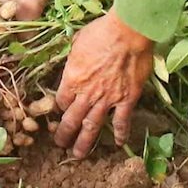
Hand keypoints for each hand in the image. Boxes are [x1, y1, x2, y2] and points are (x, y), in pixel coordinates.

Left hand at [54, 11, 154, 156]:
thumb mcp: (78, 42)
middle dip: (64, 134)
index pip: (61, 101)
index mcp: (71, 79)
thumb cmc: (102, 32)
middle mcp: (87, 93)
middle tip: (60, 145)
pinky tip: (118, 143)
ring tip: (78, 155)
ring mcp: (107, 99)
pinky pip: (121, 121)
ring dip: (84, 142)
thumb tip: (74, 61)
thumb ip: (74, 58)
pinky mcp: (126, 99)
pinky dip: (120, 133)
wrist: (128, 32)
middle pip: (72, 119)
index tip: (60, 112)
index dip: (60, 108)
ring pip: (92, 126)